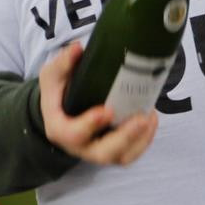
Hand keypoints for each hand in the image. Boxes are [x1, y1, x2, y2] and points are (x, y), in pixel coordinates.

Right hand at [38, 42, 158, 165]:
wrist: (61, 111)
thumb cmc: (57, 93)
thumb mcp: (52, 76)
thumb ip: (62, 63)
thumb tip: (77, 48)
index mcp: (60, 129)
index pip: (72, 134)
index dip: (90, 125)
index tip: (107, 110)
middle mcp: (79, 146)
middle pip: (103, 153)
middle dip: (124, 138)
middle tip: (141, 118)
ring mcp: (98, 150)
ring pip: (121, 157)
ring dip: (140, 140)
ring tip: (151, 117)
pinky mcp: (114, 150)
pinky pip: (131, 153)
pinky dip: (145, 139)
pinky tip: (152, 119)